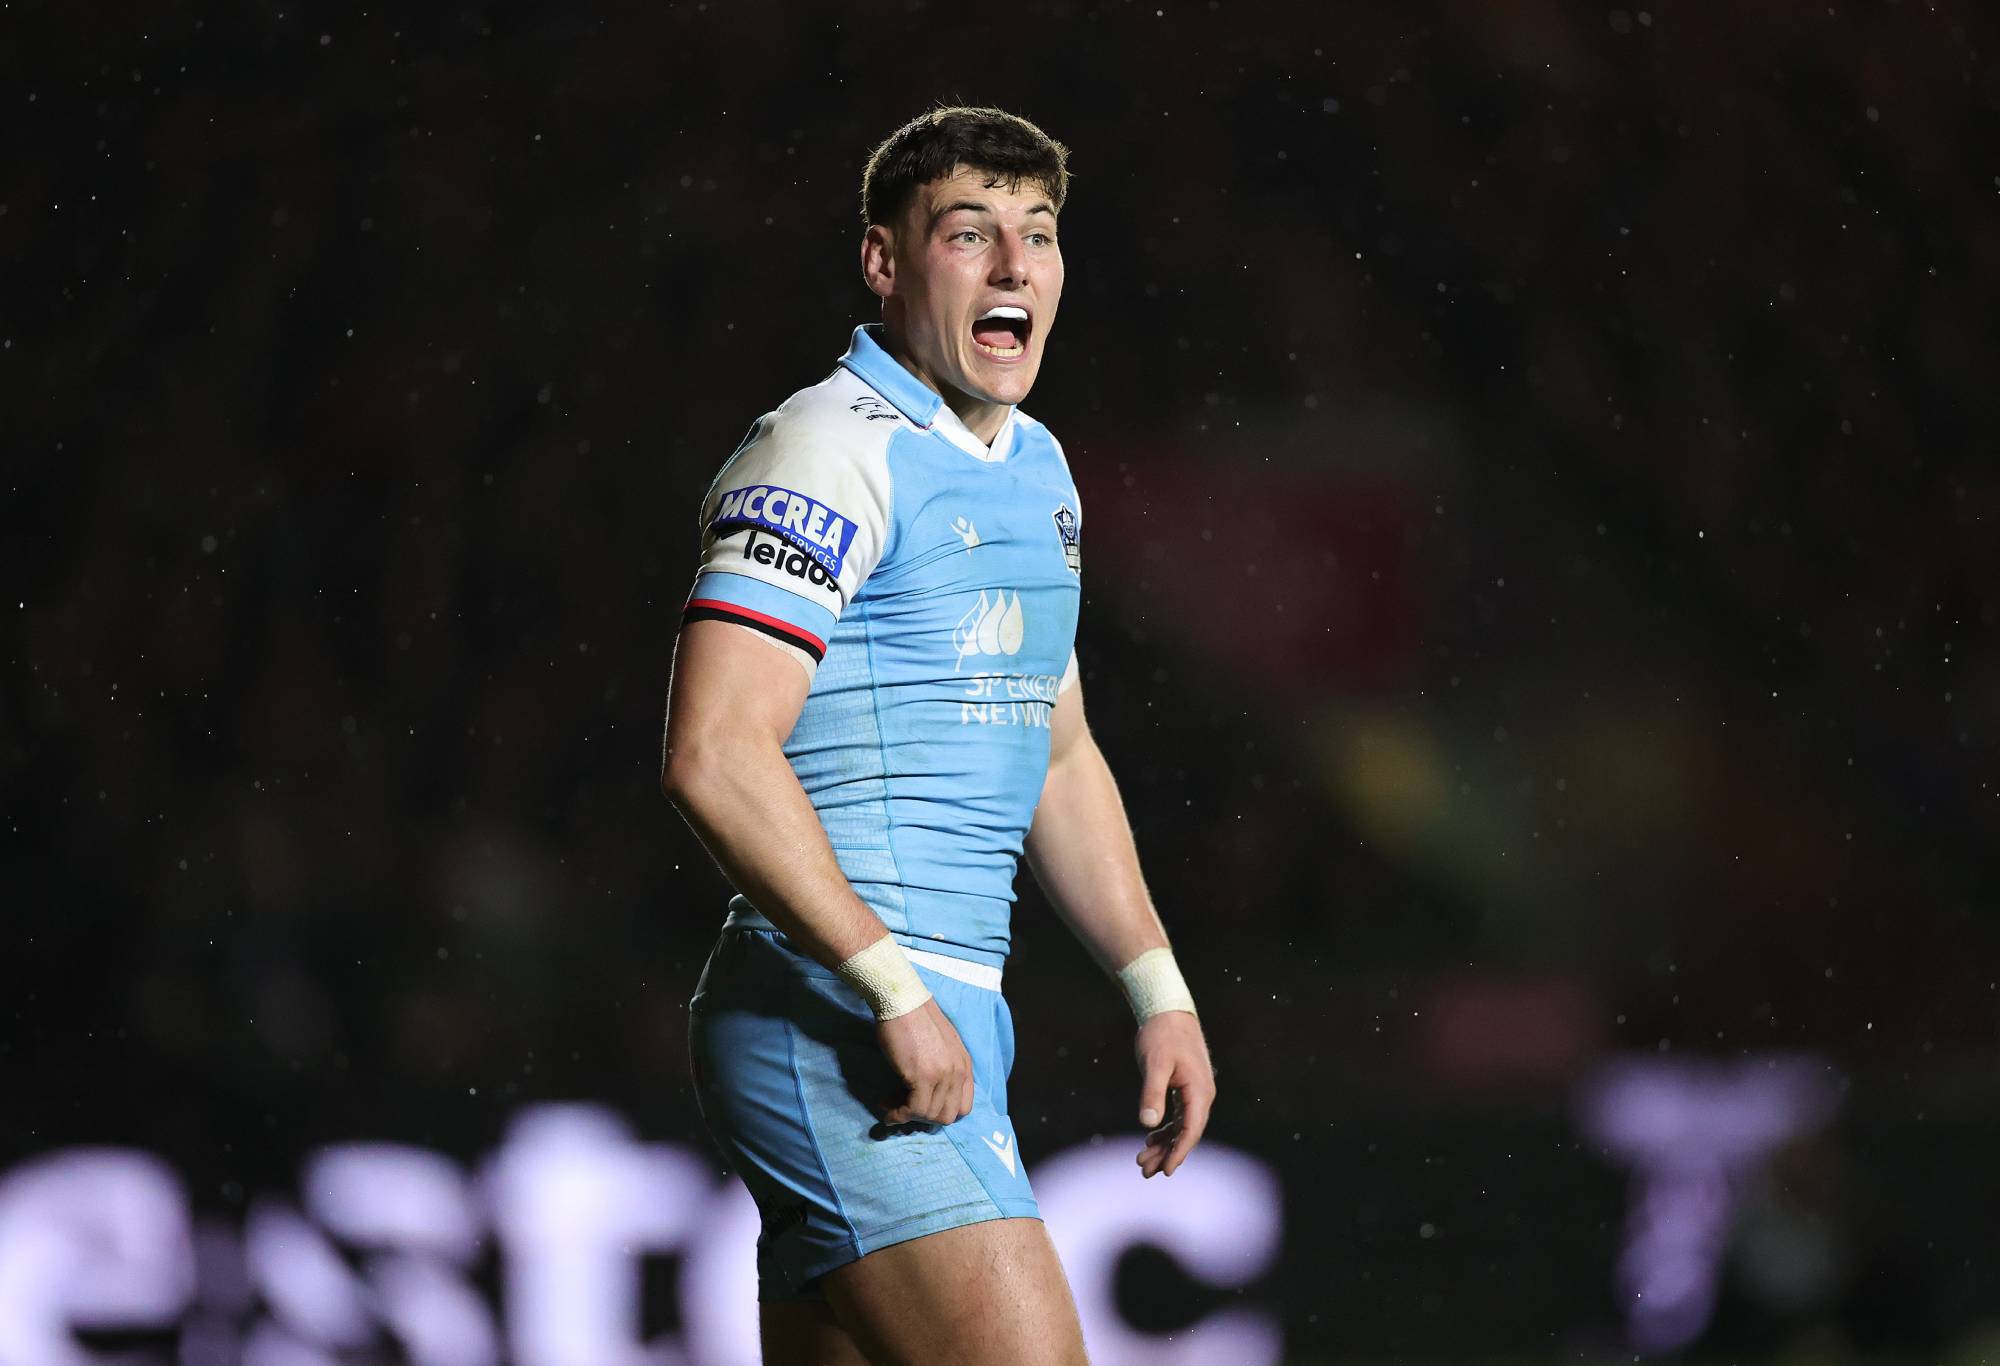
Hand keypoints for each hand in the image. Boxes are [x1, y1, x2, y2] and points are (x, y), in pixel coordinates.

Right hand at [876, 998, 974, 1127]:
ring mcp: (943, 1075)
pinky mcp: (923, 1076)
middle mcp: (958, 1072)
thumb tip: (929, 1091)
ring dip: (907, 1115)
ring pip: (929, 1116)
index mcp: (965, 1064)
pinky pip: (913, 1109)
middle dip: (923, 1118)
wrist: (902, 1000)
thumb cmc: (915, 1017)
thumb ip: (944, 1066)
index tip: (922, 1108)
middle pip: (947, 1116)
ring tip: (889, 1104)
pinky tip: (885, 1108)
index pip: (965, 1107)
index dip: (942, 1112)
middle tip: (903, 1107)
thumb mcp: (942, 1043)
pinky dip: (898, 1114)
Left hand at [1134, 1010, 1214, 1177]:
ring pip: (1181, 1126)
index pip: (1191, 1130)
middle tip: (1144, 1171)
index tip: (1166, 1171)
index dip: (1179, 1152)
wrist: (1168, 1010)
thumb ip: (1152, 1093)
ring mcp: (1195, 1091)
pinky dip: (1165, 1130)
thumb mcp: (1155, 1064)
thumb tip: (1149, 1124)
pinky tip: (1150, 1139)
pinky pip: (1178, 1116)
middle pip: (1186, 1133)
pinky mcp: (1185, 1087)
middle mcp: (1202, 1094)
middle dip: (1167, 1154)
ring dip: (1164, 1144)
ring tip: (1142, 1160)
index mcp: (1199, 1091)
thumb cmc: (1162, 1035)